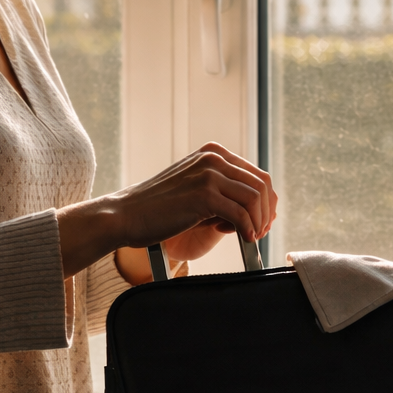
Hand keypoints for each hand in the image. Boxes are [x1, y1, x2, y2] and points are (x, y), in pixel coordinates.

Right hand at [57, 143, 276, 279]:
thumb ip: (220, 190)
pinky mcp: (204, 196)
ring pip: (255, 198)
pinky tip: (244, 239)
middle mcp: (213, 158)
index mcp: (212, 153)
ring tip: (252, 237)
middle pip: (261, 184)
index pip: (256, 174)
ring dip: (259, 222)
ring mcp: (208, 175)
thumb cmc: (157, 207)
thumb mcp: (193, 188)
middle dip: (267, 211)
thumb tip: (254, 207)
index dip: (266, 200)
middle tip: (261, 232)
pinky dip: (248, 229)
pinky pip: (240, 214)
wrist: (125, 214)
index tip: (263, 220)